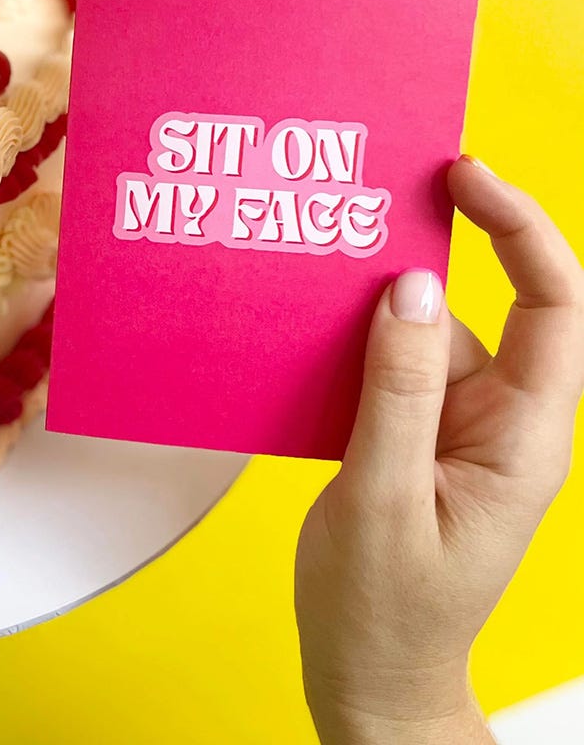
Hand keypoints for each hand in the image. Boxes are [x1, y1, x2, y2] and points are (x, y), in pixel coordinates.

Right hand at [295, 156, 583, 744]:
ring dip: (370, 307)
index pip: (552, 306)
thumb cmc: (386, 612)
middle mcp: (496, 422)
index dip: (520, 229)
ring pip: (419, 338)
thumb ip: (398, 391)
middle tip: (368, 205)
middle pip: (479, 309)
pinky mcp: (408, 439)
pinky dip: (347, 346)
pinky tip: (302, 335)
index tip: (465, 178)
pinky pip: (385, 370)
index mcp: (522, 437)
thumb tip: (409, 288)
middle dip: (430, 252)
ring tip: (312, 272)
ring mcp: (450, 430)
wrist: (370, 678)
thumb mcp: (383, 498)